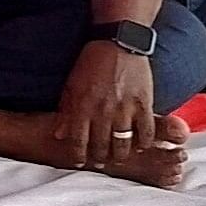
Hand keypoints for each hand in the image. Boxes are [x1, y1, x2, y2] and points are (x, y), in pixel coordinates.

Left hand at [53, 38, 157, 169]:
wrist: (118, 43)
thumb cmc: (91, 63)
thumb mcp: (71, 85)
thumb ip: (66, 111)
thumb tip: (59, 134)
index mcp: (82, 106)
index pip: (78, 140)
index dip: (78, 155)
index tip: (79, 162)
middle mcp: (103, 111)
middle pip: (101, 145)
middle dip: (99, 158)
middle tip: (100, 163)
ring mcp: (125, 108)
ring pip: (123, 143)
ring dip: (120, 155)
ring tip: (118, 158)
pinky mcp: (144, 104)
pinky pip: (146, 131)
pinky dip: (143, 142)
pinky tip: (140, 146)